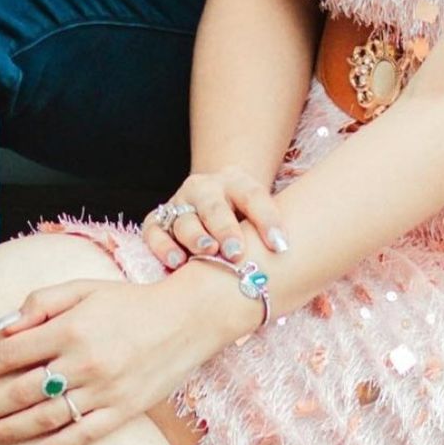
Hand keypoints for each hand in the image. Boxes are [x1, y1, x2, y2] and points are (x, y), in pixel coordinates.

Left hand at [0, 270, 237, 444]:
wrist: (188, 317)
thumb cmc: (129, 301)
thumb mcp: (83, 287)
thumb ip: (40, 303)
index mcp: (71, 328)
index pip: (9, 353)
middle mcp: (83, 361)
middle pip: (20, 391)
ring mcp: (104, 390)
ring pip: (45, 418)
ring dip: (7, 433)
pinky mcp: (124, 410)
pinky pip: (83, 435)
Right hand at [142, 166, 290, 271]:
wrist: (212, 203)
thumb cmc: (243, 218)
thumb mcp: (258, 214)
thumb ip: (268, 229)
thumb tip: (287, 258)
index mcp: (236, 182)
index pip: (254, 196)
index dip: (267, 220)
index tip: (280, 246)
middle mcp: (205, 189)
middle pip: (215, 207)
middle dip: (225, 229)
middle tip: (236, 252)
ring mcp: (179, 203)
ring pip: (184, 219)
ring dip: (196, 237)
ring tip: (207, 253)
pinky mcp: (157, 220)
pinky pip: (155, 231)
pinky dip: (164, 246)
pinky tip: (176, 261)